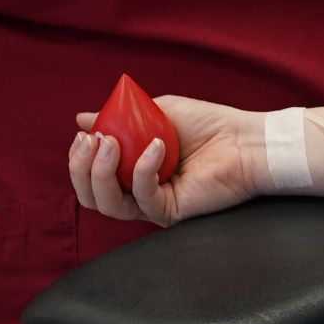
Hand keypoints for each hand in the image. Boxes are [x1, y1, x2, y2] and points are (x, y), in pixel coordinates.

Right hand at [69, 95, 258, 226]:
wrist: (244, 140)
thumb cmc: (207, 125)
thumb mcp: (157, 112)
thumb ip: (120, 118)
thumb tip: (82, 119)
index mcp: (131, 171)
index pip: (91, 178)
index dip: (79, 160)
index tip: (85, 134)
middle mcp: (138, 192)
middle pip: (92, 196)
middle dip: (81, 169)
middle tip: (92, 141)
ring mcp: (153, 204)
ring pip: (109, 205)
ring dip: (101, 172)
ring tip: (111, 143)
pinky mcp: (170, 211)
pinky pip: (143, 197)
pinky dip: (143, 168)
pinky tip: (157, 145)